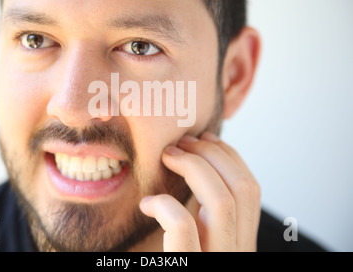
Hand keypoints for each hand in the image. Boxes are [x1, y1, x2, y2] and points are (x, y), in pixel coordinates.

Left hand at [139, 131, 260, 251]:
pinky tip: (147, 204)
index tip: (203, 139)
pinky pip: (183, 226)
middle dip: (211, 153)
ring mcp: (216, 259)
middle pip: (243, 189)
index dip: (228, 156)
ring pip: (222, 202)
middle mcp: (237, 252)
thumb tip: (195, 162)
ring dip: (194, 166)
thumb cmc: (173, 253)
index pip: (250, 190)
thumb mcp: (196, 235)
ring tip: (167, 156)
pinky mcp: (188, 263)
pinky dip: (164, 205)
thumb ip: (201, 209)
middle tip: (181, 142)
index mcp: (239, 241)